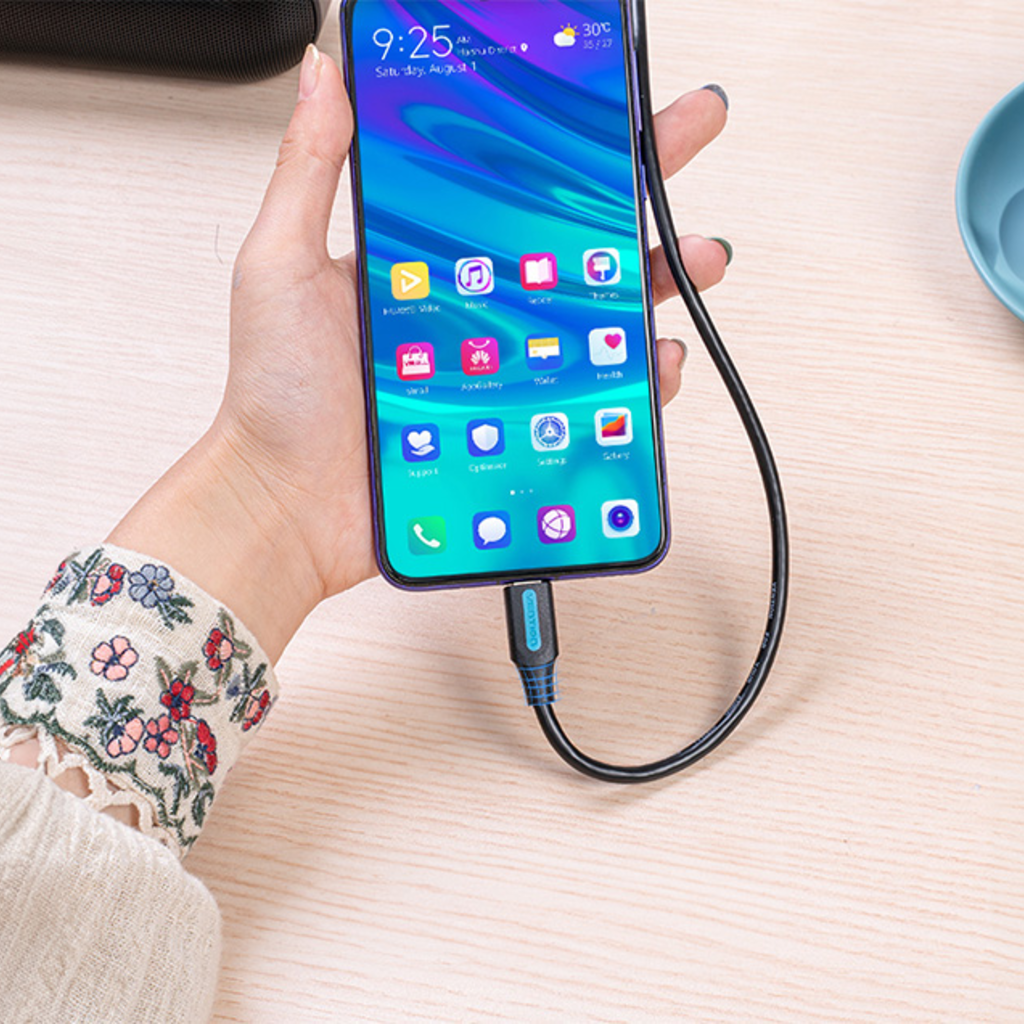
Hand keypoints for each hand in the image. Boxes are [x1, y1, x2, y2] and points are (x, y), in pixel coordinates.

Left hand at [108, 46, 729, 661]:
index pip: (508, 182)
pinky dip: (635, 378)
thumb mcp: (281, 265)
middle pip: (570, 236)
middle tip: (689, 133)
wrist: (288, 505)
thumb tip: (326, 72)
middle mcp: (475, 304)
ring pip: (599, 312)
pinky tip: (653, 359)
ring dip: (659, 279)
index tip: (605, 93)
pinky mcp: (519, 421)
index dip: (559, 138)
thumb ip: (310, 171)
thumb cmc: (275, 395)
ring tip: (697, 256)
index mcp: (427, 258)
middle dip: (640, 183)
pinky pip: (594, 395)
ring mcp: (503, 365)